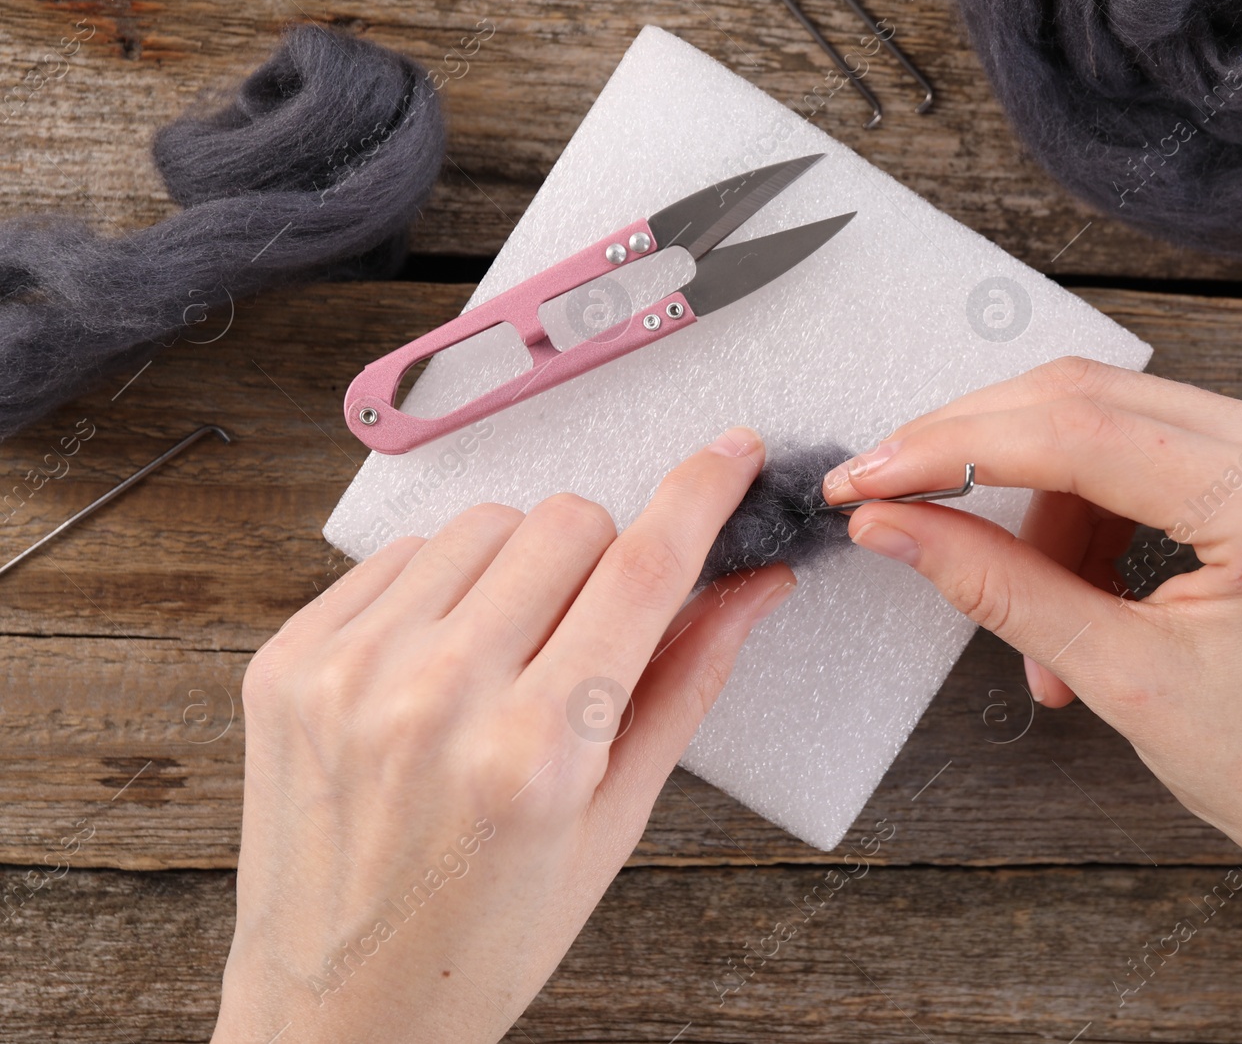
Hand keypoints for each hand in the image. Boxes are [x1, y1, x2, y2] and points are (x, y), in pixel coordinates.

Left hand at [212, 427, 793, 1043]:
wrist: (339, 1012)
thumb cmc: (484, 939)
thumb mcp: (612, 827)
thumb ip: (686, 686)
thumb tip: (752, 588)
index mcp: (535, 753)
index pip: (643, 570)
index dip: (701, 494)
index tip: (731, 454)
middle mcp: (435, 698)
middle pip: (565, 523)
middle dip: (606, 556)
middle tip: (595, 630)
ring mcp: (349, 673)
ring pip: (482, 525)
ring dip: (520, 567)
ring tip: (510, 656)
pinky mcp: (289, 661)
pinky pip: (397, 556)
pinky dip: (440, 588)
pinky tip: (443, 662)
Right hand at [823, 357, 1241, 1040]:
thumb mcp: (1117, 677)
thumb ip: (996, 586)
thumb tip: (890, 523)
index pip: (1076, 431)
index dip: (951, 448)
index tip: (866, 478)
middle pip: (1083, 400)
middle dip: (972, 449)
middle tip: (888, 499)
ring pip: (1100, 424)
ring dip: (1031, 507)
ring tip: (1022, 624)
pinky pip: (1135, 454)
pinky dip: (1077, 519)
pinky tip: (1071, 604)